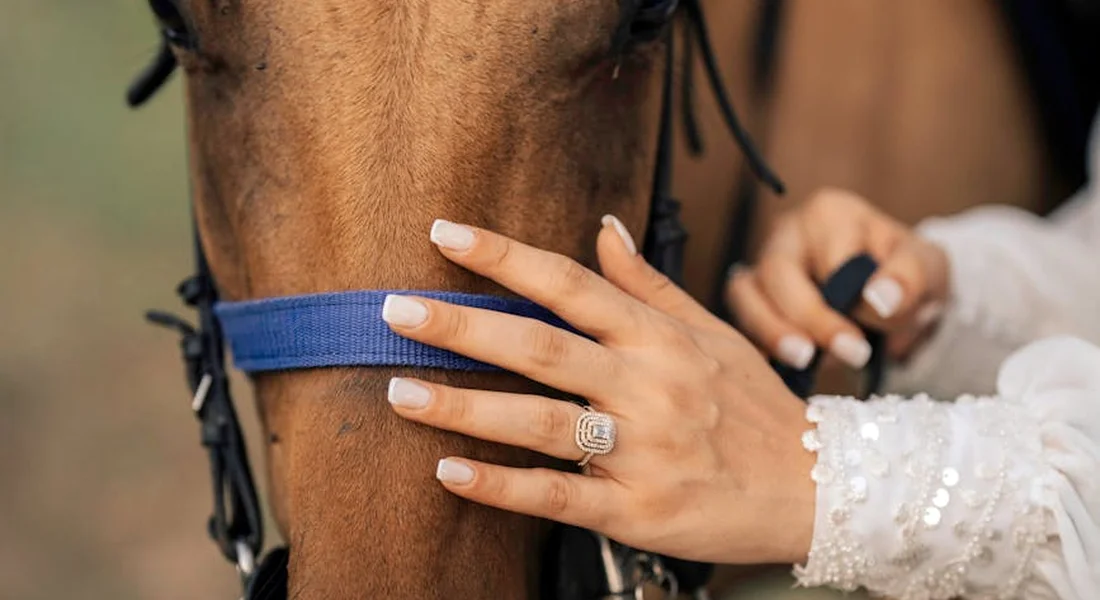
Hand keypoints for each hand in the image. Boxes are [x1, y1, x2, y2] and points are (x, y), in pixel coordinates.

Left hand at [381, 216, 814, 564]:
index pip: (571, 285)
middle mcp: (648, 387)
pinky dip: (504, 486)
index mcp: (660, 338)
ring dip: (466, 408)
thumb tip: (602, 228)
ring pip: (543, 422)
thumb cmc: (756, 406)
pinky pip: (560, 497)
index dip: (506, 258)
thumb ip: (648, 285)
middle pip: (543, 347)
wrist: (817, 488)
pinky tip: (451, 472)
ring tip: (400, 390)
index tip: (446, 234)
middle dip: (464, 327)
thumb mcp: (712, 333)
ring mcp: (643, 451)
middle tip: (395, 311)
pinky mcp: (640, 511)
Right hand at [726, 189, 949, 369]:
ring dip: (770, 331)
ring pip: (745, 295)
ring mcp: (763, 265)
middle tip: (845, 355)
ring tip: (802, 362)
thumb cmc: (905, 274)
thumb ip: (909, 278)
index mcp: (829, 214)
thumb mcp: (927, 269)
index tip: (869, 338)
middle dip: (808, 319)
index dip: (846, 301)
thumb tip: (878, 299)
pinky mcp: (753, 299)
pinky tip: (783, 369)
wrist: (894, 296)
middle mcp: (787, 233)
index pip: (828, 259)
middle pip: (776, 273)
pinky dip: (758, 346)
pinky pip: (741, 321)